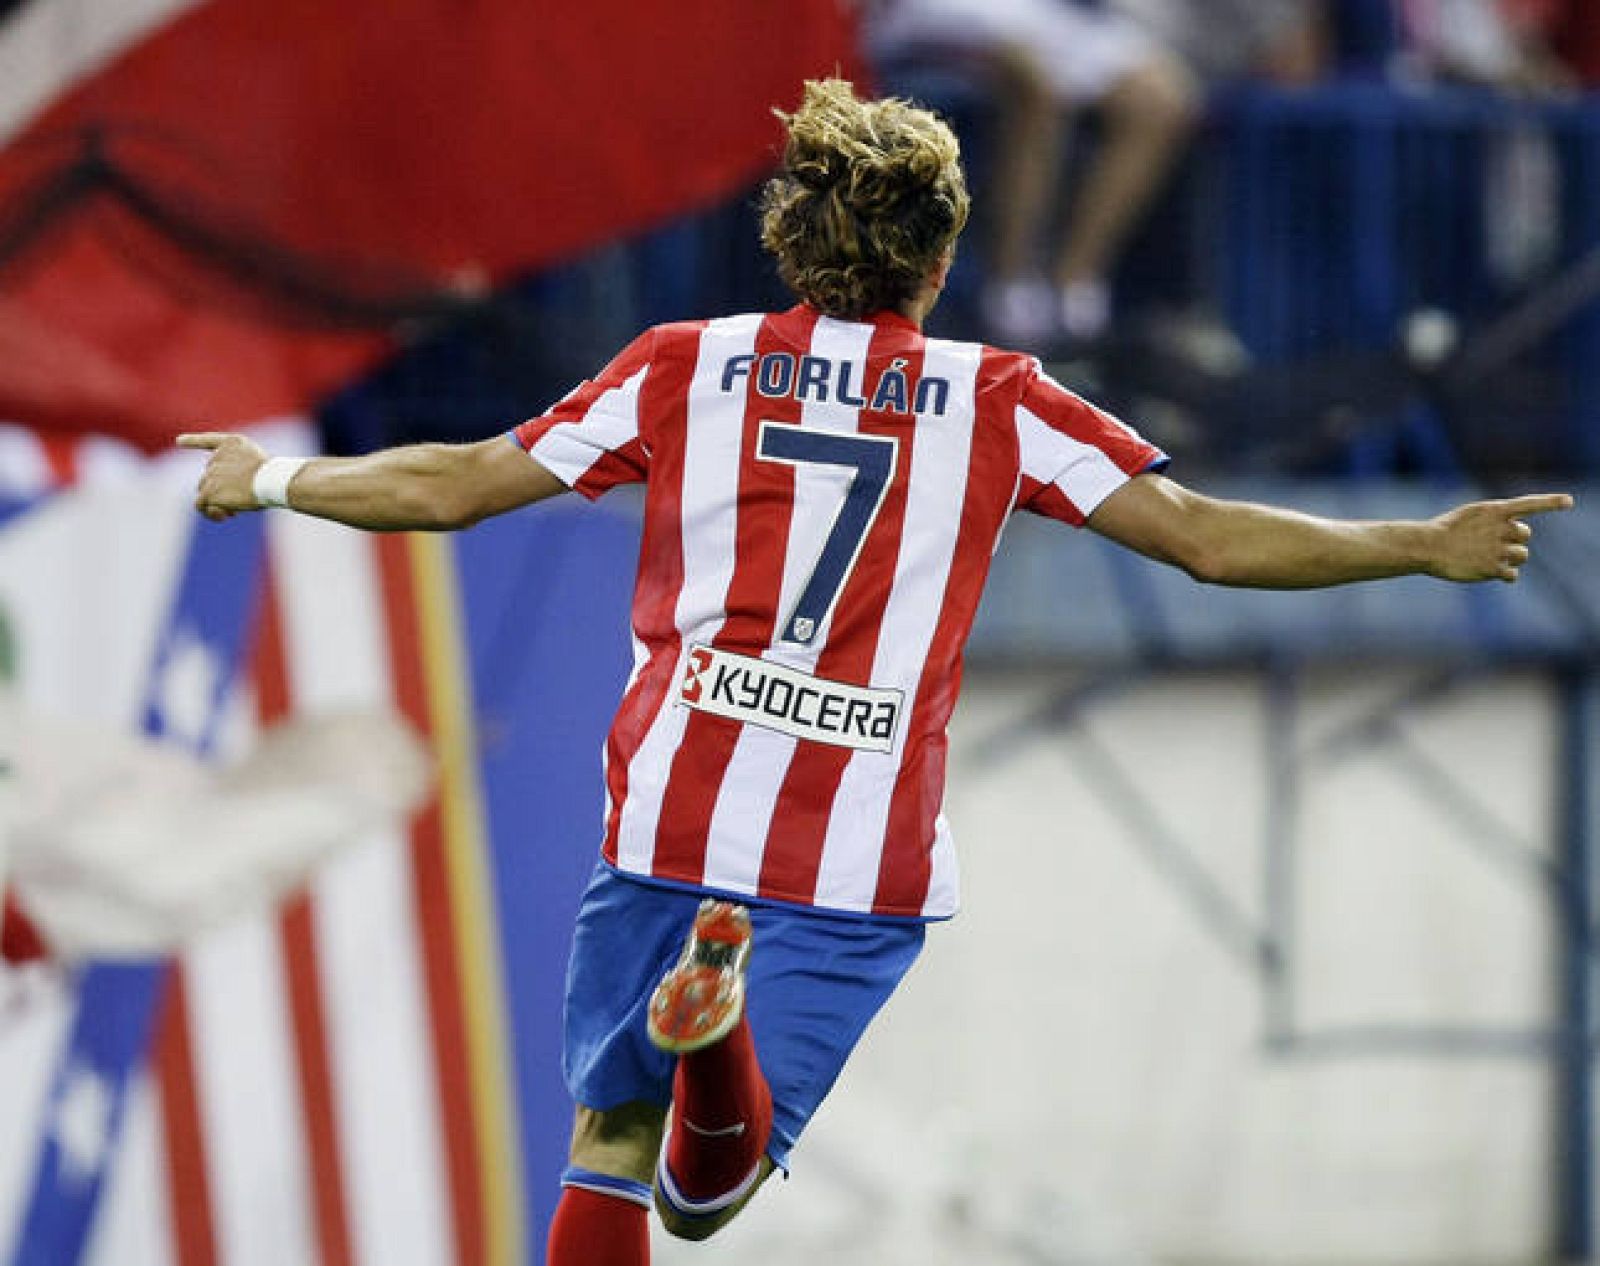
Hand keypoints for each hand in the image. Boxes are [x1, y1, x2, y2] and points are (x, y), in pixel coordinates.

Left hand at [176, 432, 267, 520]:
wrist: (272, 480)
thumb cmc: (274, 477)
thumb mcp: (257, 464)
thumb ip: (237, 468)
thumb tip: (216, 494)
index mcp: (232, 443)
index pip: (209, 441)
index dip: (193, 441)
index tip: (179, 441)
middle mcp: (217, 456)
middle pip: (208, 476)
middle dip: (220, 490)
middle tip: (238, 501)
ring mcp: (211, 473)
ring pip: (203, 491)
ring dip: (216, 502)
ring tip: (234, 511)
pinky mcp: (208, 491)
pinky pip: (201, 505)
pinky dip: (211, 512)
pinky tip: (226, 515)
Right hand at [1427, 493, 1573, 582]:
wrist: (1427, 547)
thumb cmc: (1445, 530)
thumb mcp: (1470, 515)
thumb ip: (1495, 520)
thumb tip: (1519, 533)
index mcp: (1495, 510)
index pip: (1529, 504)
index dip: (1551, 502)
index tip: (1569, 502)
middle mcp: (1500, 528)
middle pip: (1525, 535)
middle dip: (1515, 540)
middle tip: (1495, 544)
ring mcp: (1498, 548)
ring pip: (1521, 555)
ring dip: (1511, 558)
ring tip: (1490, 558)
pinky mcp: (1493, 568)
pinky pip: (1512, 574)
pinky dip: (1505, 574)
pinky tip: (1491, 572)